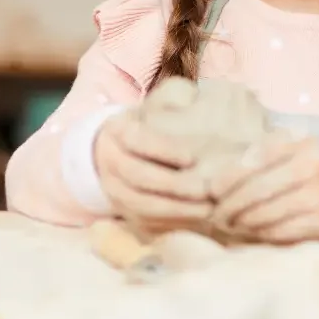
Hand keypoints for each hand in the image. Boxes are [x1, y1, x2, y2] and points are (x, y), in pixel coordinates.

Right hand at [93, 112, 212, 225]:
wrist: (141, 149)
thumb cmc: (164, 120)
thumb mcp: (168, 100)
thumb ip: (175, 96)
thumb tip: (185, 101)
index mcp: (116, 130)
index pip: (135, 139)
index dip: (163, 149)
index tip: (193, 157)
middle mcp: (109, 162)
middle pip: (138, 176)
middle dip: (174, 184)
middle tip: (207, 188)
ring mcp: (115, 190)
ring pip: (142, 204)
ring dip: (176, 208)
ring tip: (209, 206)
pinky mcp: (127, 212)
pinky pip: (147, 222)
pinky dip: (173, 222)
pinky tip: (200, 218)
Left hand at [209, 132, 318, 243]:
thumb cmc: (306, 160)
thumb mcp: (287, 145)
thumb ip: (255, 156)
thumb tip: (216, 185)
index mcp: (301, 145)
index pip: (256, 161)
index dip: (229, 178)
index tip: (212, 190)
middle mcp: (313, 171)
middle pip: (258, 191)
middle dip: (230, 205)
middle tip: (215, 214)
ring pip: (265, 216)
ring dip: (239, 222)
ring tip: (227, 222)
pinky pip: (278, 233)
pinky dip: (257, 233)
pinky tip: (248, 230)